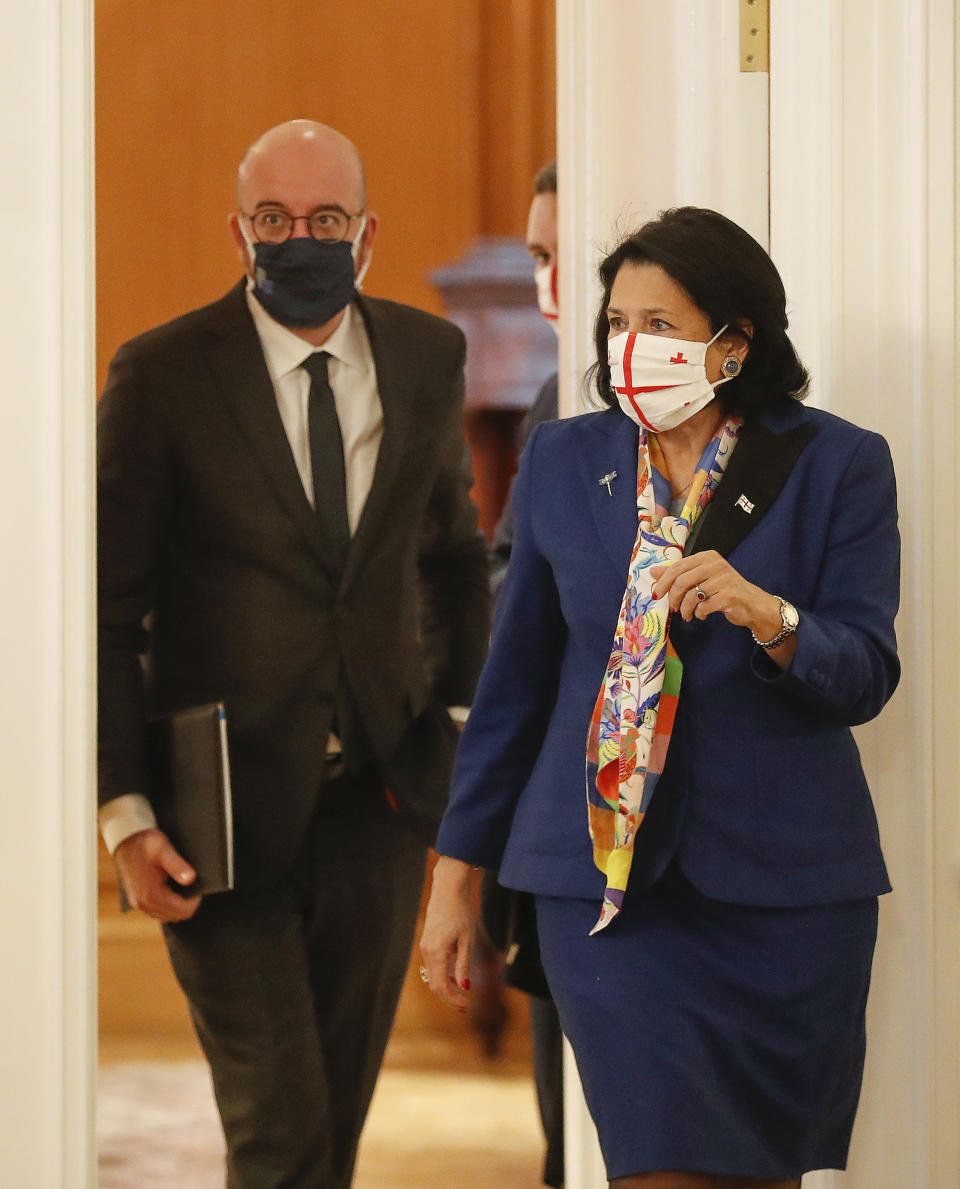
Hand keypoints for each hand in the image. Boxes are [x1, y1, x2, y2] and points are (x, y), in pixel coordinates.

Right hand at [114, 828, 200, 921]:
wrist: (126, 839)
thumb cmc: (146, 842)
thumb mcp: (164, 849)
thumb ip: (178, 865)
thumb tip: (191, 879)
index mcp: (150, 894)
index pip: (183, 911)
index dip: (195, 900)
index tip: (198, 885)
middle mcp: (142, 904)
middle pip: (177, 917)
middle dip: (187, 903)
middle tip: (191, 884)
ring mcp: (139, 904)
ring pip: (168, 916)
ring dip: (178, 905)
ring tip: (182, 884)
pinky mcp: (137, 901)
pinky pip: (159, 911)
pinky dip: (169, 905)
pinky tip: (173, 889)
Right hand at [419, 857, 475, 1010]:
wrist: (448, 891)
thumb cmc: (461, 913)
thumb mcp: (467, 940)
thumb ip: (463, 964)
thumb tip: (465, 987)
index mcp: (436, 952)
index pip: (441, 986)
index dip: (452, 999)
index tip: (466, 1005)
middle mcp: (426, 952)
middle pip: (434, 984)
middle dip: (449, 996)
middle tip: (465, 1005)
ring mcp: (424, 947)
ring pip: (432, 976)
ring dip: (446, 986)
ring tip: (463, 993)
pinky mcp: (426, 943)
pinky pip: (432, 965)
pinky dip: (443, 974)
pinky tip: (456, 976)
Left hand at [651, 549, 784, 637]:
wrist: (752, 604)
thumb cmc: (724, 589)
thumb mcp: (701, 577)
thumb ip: (678, 574)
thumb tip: (653, 572)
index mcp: (707, 557)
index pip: (678, 567)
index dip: (663, 582)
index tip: (656, 595)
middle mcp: (716, 565)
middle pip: (682, 581)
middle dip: (673, 598)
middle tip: (673, 608)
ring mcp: (723, 580)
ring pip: (691, 596)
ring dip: (686, 610)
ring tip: (688, 615)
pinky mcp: (728, 596)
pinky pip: (703, 608)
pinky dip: (699, 614)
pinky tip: (702, 615)